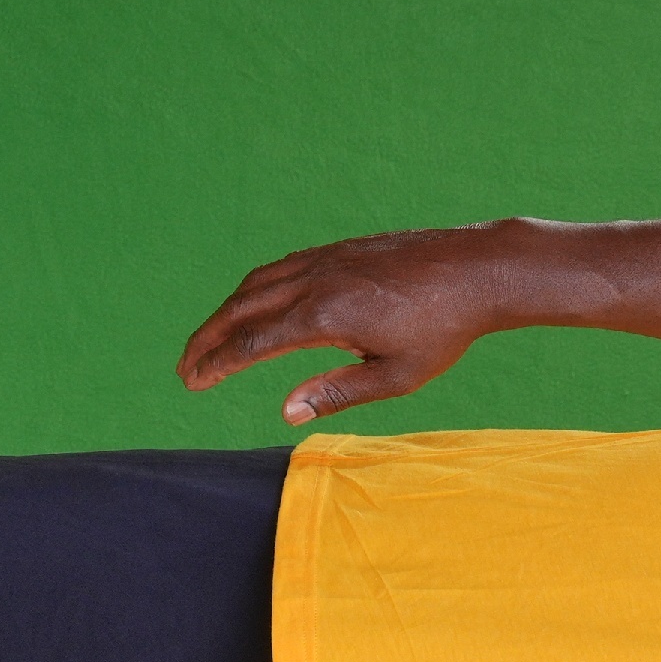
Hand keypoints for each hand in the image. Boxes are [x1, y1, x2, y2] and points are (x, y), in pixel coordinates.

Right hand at [178, 224, 526, 419]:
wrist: (476, 270)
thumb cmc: (443, 330)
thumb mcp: (395, 376)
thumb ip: (337, 392)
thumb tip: (286, 412)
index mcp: (323, 316)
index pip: (251, 344)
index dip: (216, 365)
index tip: (192, 382)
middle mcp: (314, 280)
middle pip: (240, 310)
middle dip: (206, 340)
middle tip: (184, 367)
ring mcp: (324, 259)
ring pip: (257, 284)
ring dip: (226, 313)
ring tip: (209, 340)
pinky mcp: (338, 250)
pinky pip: (280, 268)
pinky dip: (254, 289)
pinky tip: (252, 305)